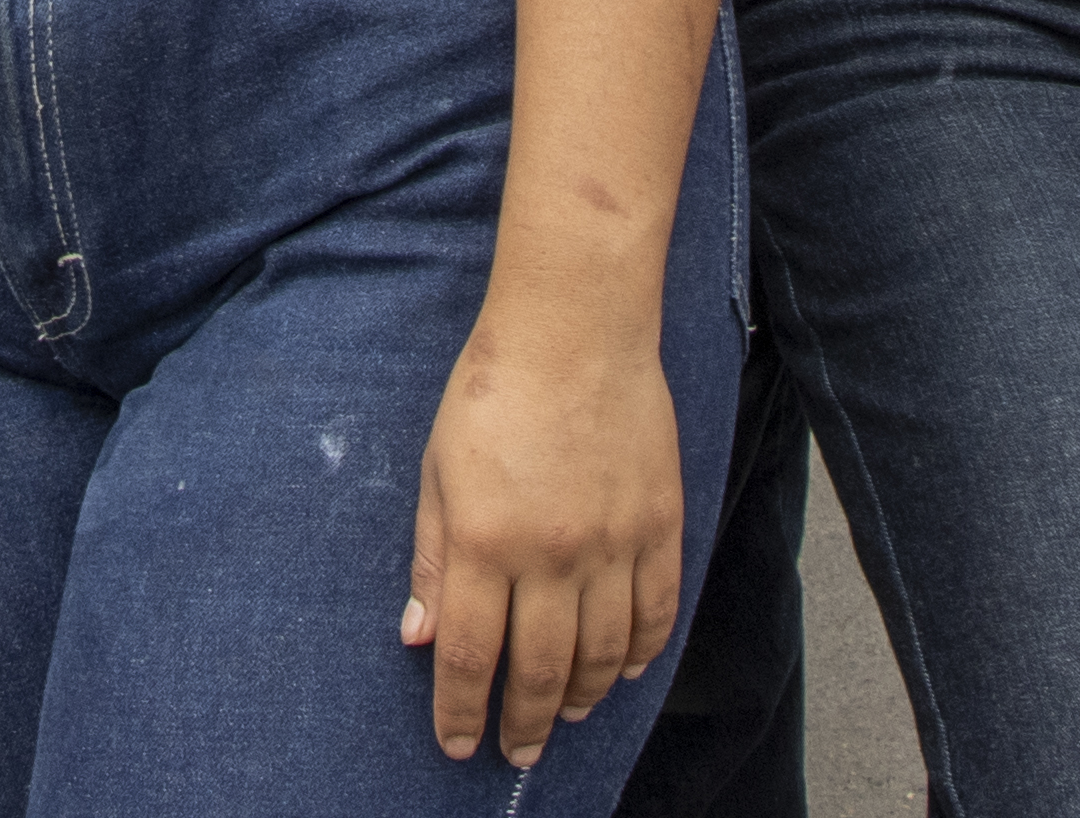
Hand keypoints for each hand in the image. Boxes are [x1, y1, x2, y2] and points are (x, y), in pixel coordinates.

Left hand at [406, 308, 679, 766]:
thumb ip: (433, 559)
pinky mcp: (660, 524)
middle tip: (518, 751)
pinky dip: (643, 652)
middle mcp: (551, 554)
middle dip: (525, 724)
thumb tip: (420, 637)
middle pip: (542, 671)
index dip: (462, 714)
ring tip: (570, 717)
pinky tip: (627, 671)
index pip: (472, 658)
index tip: (458, 745)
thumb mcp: (437, 472)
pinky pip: (657, 611)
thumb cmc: (492, 390)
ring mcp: (612, 543)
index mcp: (485, 541)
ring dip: (585, 698)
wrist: (575, 328)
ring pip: (604, 655)